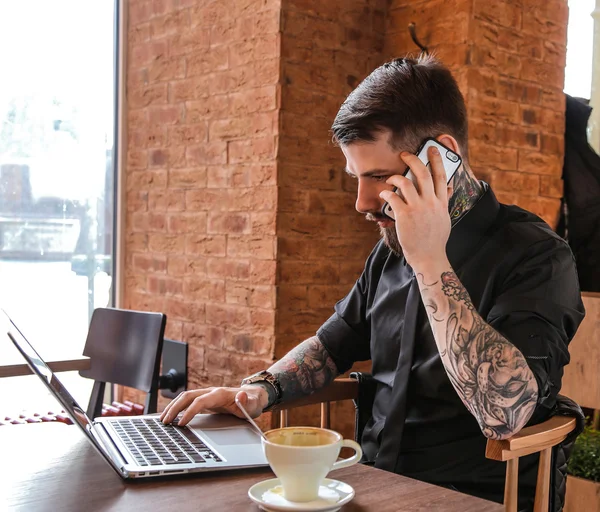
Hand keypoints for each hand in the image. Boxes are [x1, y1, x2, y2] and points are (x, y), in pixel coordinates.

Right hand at [159, 385, 268, 425]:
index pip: (200, 401)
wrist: (254, 396)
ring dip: (173, 406)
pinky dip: (178, 407)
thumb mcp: (253, 404)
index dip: (190, 411)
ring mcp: (207, 395)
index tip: (181, 423)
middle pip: (188, 396)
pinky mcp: (206, 400)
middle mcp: (211, 392)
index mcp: (220, 394)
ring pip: (185, 397)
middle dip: (175, 407)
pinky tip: (171, 417)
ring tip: (163, 420)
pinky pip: (188, 401)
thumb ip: (247, 401)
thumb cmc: (252, 402)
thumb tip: (242, 394)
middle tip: (165, 421)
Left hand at [379, 146, 450, 270]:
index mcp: (441, 202)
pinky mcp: (405, 216)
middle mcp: (431, 203)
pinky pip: (394, 198)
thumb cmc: (435, 239)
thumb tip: (449, 187)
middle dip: (413, 160)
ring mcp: (418, 209)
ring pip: (406, 183)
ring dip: (396, 177)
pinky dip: (387, 193)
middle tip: (405, 154)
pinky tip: (384, 194)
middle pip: (423, 173)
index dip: (437, 159)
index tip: (432, 148)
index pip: (441, 175)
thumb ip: (444, 201)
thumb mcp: (444, 218)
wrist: (429, 257)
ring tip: (391, 178)